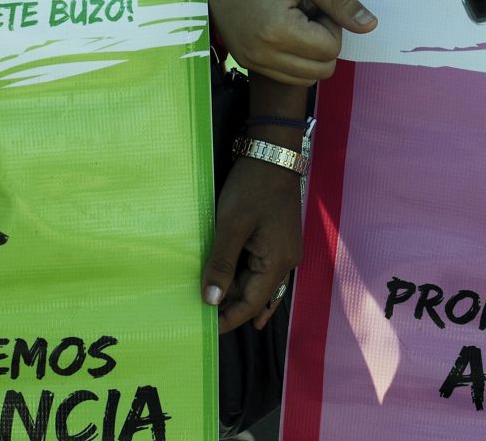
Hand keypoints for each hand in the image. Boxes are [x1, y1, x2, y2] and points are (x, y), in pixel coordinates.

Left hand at [202, 156, 301, 332]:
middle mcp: (286, 261)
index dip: (230, 319)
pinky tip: (230, 288)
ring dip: (234, 291)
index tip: (206, 329)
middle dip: (229, 305)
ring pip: (256, 282)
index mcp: (278, 262)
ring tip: (207, 302)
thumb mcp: (231, 225)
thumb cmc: (253, 187)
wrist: (273, 155)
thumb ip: (221, 263)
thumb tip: (212, 301)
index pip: (252, 304)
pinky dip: (243, 279)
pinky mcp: (277, 240)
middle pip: (255, 295)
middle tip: (198, 314)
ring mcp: (283, 251)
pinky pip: (260, 269)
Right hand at [207, 0, 376, 85]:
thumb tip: (370, 26)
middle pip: (322, 70)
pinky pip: (286, 76)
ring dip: (310, 52)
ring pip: (306, 79)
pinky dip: (294, 57)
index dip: (332, 24)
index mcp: (276, 30)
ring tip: (292, 18)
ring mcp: (250, 61)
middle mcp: (261, 54)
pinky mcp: (245, 62)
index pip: (331, 49)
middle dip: (324, 41)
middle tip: (306, 10)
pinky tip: (281, 27)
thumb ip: (339, 0)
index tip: (313, 1)